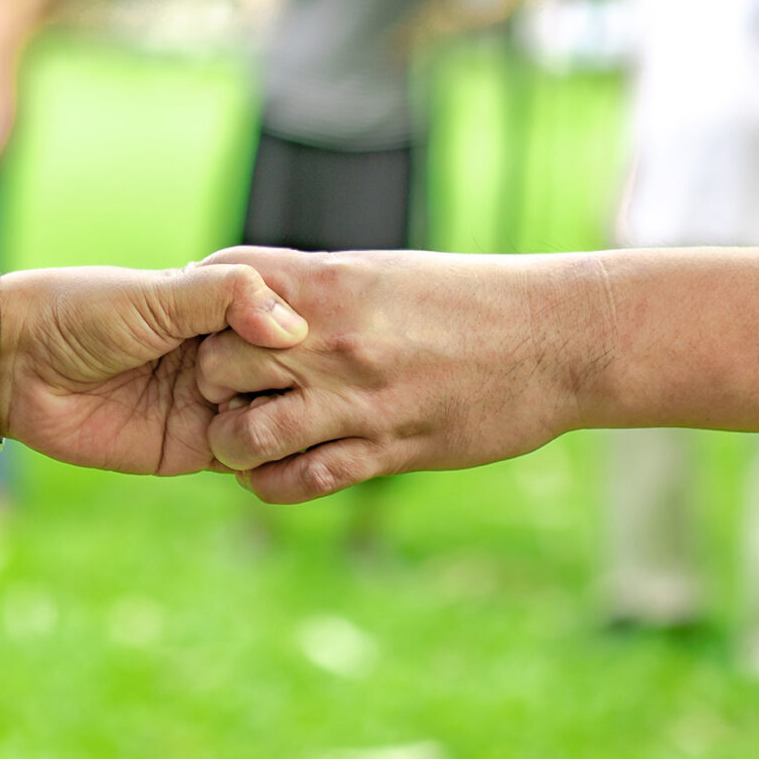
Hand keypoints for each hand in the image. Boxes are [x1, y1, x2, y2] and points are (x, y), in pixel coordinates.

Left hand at [1, 263, 308, 474]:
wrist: (20, 366)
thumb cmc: (83, 313)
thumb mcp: (158, 293)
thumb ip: (226, 296)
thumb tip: (294, 328)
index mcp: (222, 311)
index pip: (288, 327)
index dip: (300, 339)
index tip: (297, 343)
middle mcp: (225, 358)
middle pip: (289, 379)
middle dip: (290, 384)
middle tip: (258, 379)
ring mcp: (212, 405)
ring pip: (274, 422)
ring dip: (277, 423)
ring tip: (242, 409)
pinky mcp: (193, 448)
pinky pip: (245, 458)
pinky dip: (259, 458)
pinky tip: (257, 446)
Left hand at [194, 247, 596, 502]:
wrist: (557, 339)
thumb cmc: (475, 301)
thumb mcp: (388, 275)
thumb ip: (323, 288)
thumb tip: (270, 301)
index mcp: (332, 282)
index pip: (225, 278)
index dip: (201, 301)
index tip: (208, 321)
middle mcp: (334, 340)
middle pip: (218, 363)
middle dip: (210, 382)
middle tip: (227, 390)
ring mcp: (359, 399)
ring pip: (247, 435)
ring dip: (235, 445)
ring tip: (250, 441)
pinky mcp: (388, 450)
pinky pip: (302, 481)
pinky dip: (275, 484)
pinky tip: (283, 472)